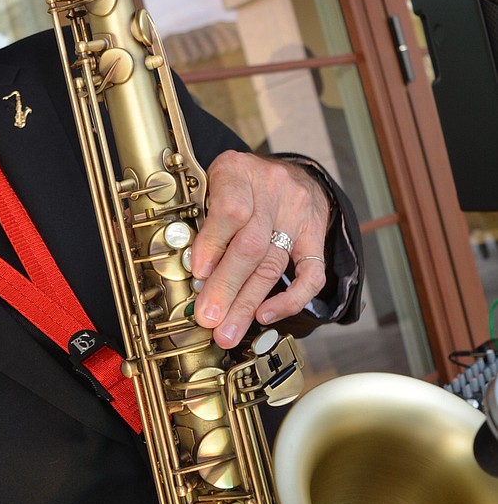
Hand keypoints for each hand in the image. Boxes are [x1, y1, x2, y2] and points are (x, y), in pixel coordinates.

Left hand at [190, 152, 330, 347]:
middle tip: (208, 317)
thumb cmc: (239, 184)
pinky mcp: (315, 235)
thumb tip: (188, 271)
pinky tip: (266, 316)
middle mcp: (271, 189)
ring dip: (248, 304)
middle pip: (251, 245)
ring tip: (228, 331)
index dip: (213, 244)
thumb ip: (200, 219)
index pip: (230, 209)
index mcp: (237, 171)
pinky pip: (311, 274)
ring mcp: (297, 213)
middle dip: (227, 287)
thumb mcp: (211, 185)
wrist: (288, 172)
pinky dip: (289, 300)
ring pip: (273, 264)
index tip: (198, 273)